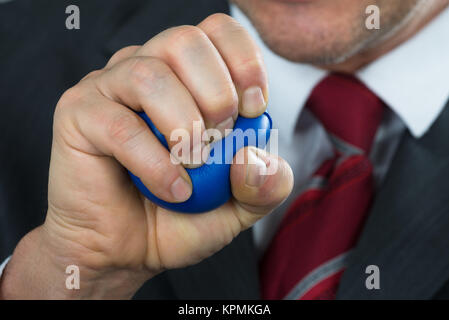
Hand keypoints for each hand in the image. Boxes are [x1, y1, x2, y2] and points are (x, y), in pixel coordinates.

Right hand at [0, 14, 292, 298]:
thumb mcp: (239, 205)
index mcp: (186, 76)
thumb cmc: (178, 216)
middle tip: (218, 140)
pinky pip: (119, 125)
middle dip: (217, 94)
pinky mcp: (79, 115)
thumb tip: (256, 157)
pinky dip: (154, 162)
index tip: (253, 108)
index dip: (244, 62)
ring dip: (184, 124)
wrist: (126, 250)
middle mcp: (146, 70)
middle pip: (185, 41)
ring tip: (192, 163)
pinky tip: (171, 189)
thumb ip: (265, 184)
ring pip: (149, 74)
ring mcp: (108, 89)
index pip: (217, 31)